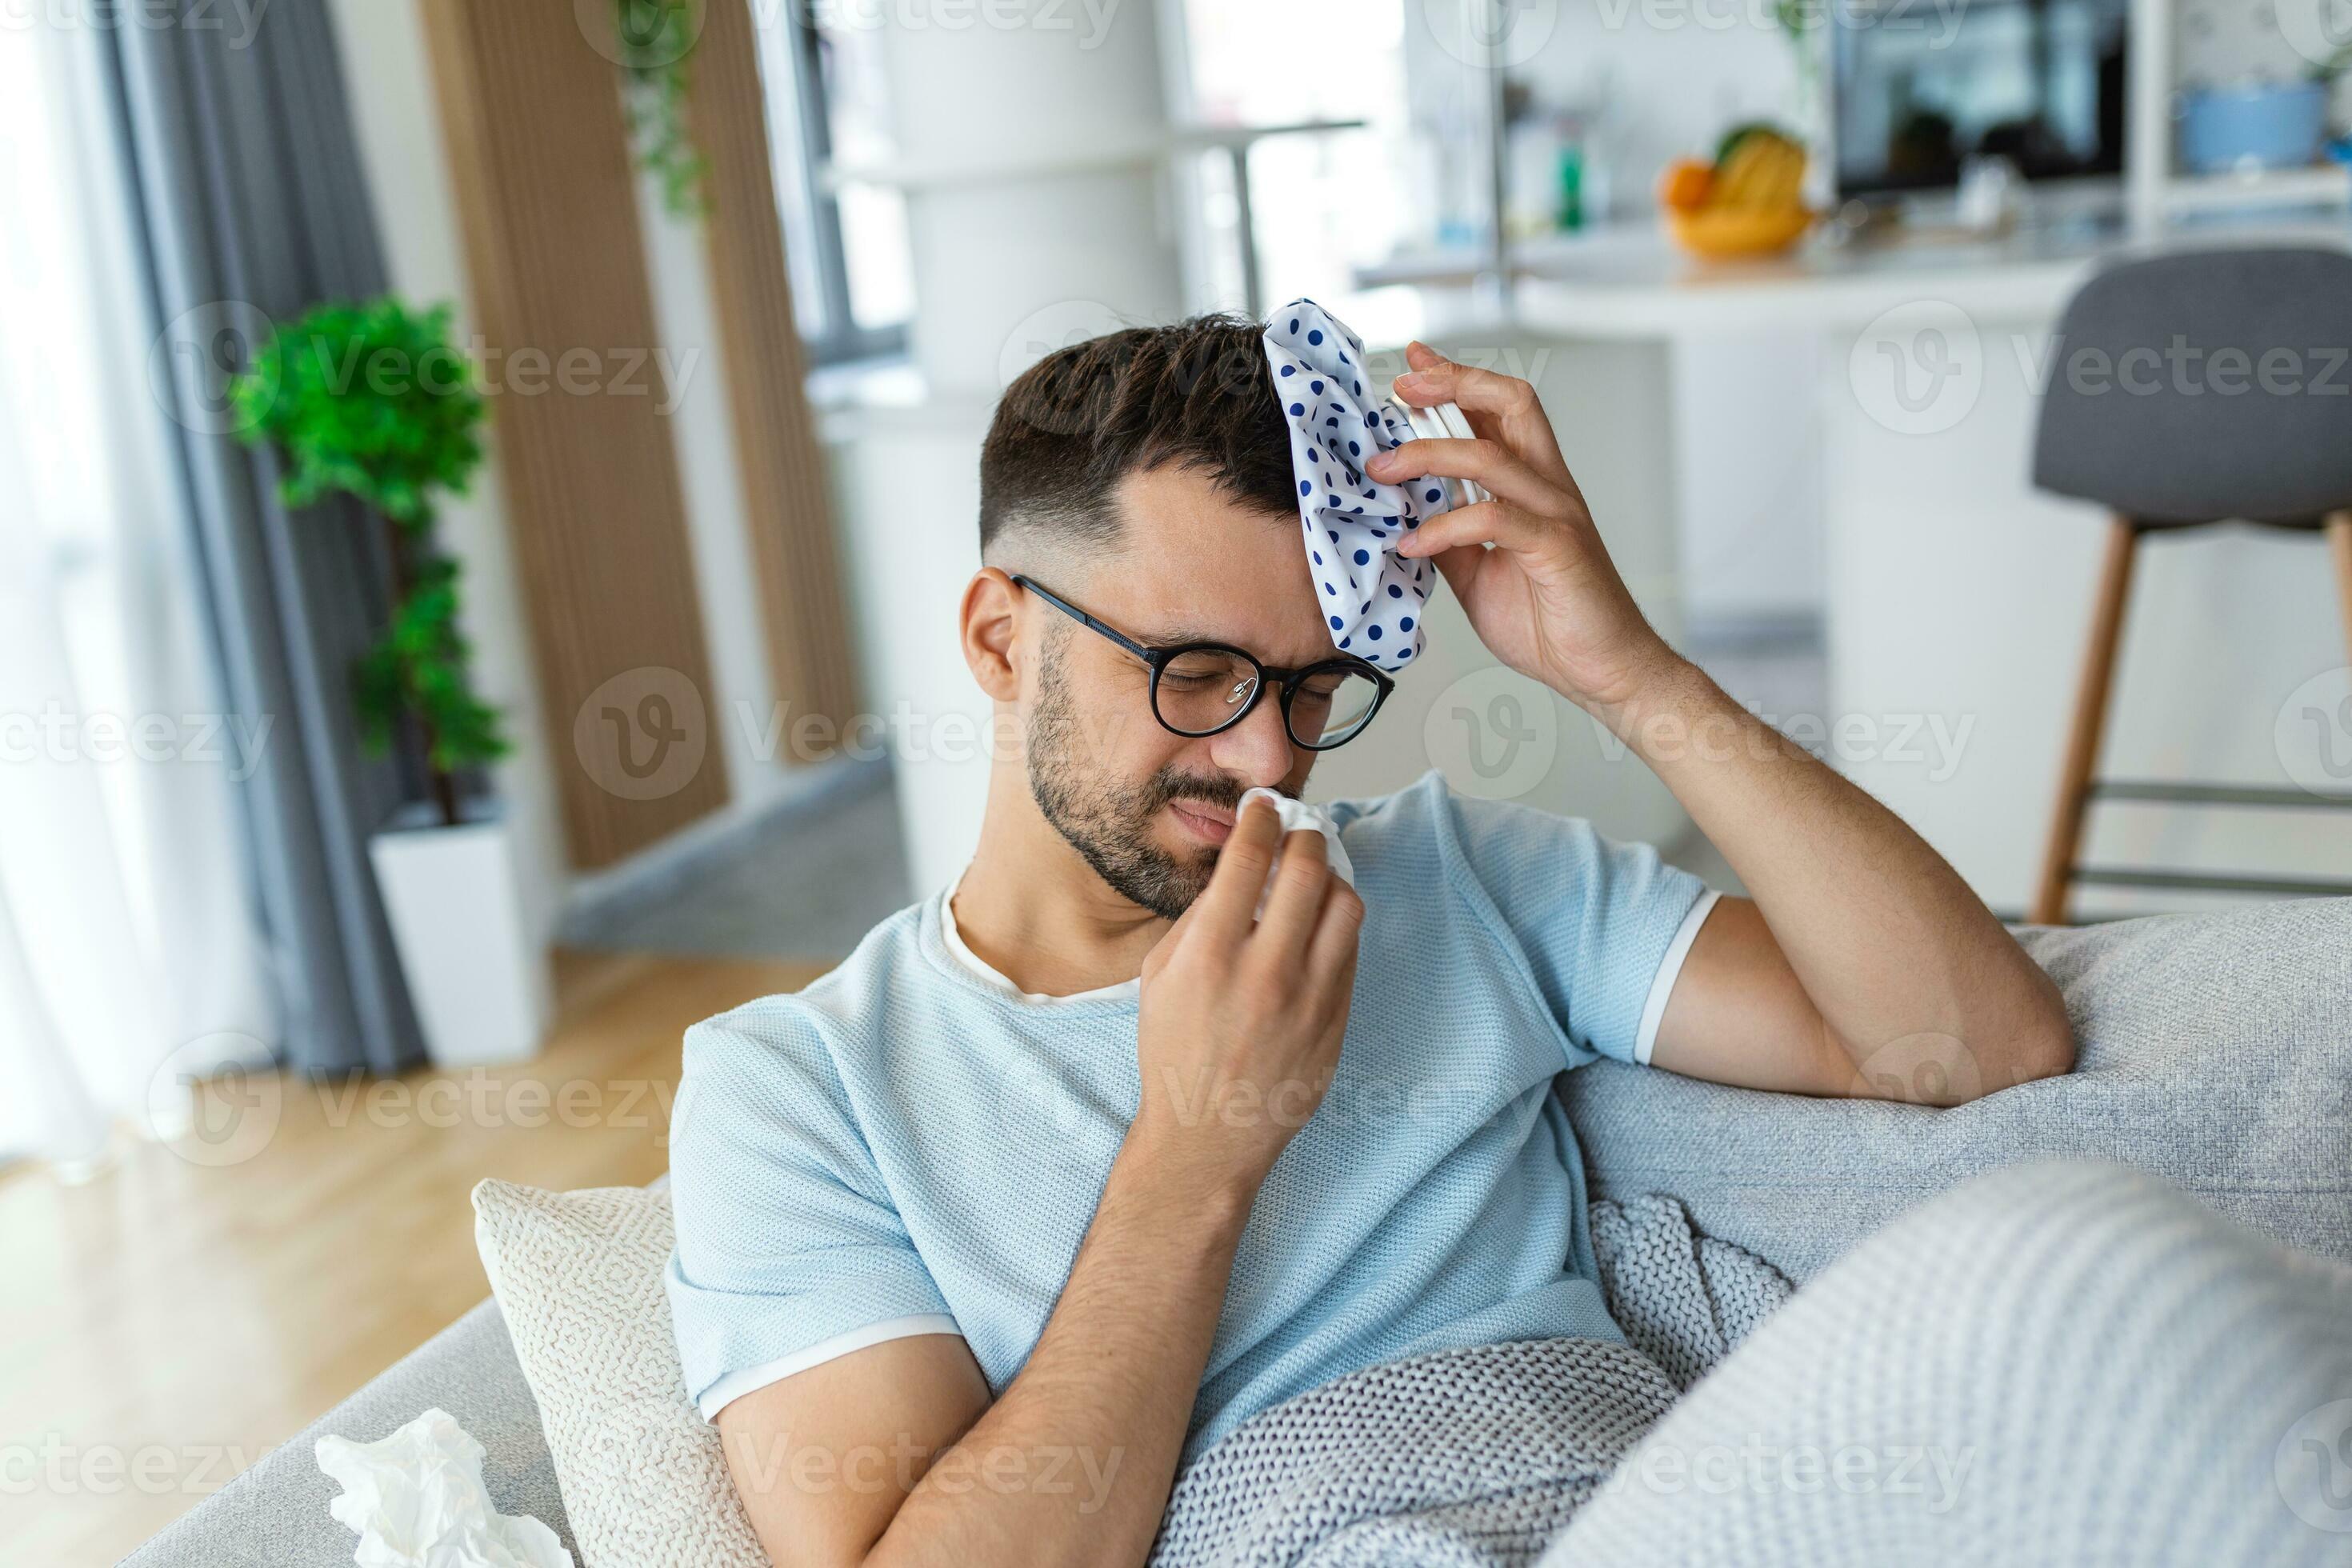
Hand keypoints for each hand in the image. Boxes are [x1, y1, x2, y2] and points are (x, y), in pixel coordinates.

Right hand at [1130, 796, 1362, 1196]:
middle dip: (1305, 836)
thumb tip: (1239, 869)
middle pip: (1309, 870)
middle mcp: (1266, 971)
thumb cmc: (1176, 1054)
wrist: (1209, 1135)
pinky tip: (1318, 926)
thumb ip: (1199, 918)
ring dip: (1332, 877)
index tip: (1263, 809)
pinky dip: (1336, 926)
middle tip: (1298, 831)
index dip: (1261, 820)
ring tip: (1315, 877)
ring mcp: (1310, 998)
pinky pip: (1351, 952)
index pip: (1251, 858)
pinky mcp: (1338, 1021)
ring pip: (1346, 906)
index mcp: (1210, 954)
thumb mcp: (1160, 977)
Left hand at [1366, 343, 1679, 712]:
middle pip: (1512, 401)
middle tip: (1402, 386)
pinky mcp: (1557, 547)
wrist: (1602, 671)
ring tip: (1381, 470)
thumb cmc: (1551, 620)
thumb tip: (1403, 515)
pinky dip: (1443, 527)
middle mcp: (1548, 486)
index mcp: (1532, 484)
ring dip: (1428, 454)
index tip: (1410, 363)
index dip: (1455, 378)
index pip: (1497, 409)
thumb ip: (1448, 537)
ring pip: (1492, 455)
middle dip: (1454, 382)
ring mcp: (1556, 513)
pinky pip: (1492, 520)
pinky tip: (1412, 545)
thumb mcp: (1478, 573)